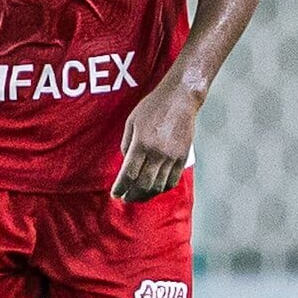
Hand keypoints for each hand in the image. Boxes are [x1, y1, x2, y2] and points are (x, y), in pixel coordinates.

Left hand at [111, 79, 197, 202]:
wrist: (180, 99)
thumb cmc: (153, 108)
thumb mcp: (131, 122)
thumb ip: (127, 145)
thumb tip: (126, 164)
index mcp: (141, 143)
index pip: (129, 174)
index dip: (121, 187)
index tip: (115, 194)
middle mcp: (157, 153)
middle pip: (143, 184)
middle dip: (132, 195)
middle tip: (125, 198)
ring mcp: (172, 156)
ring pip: (158, 186)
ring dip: (146, 195)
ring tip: (138, 196)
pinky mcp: (182, 157)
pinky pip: (172, 180)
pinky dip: (162, 189)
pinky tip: (154, 189)